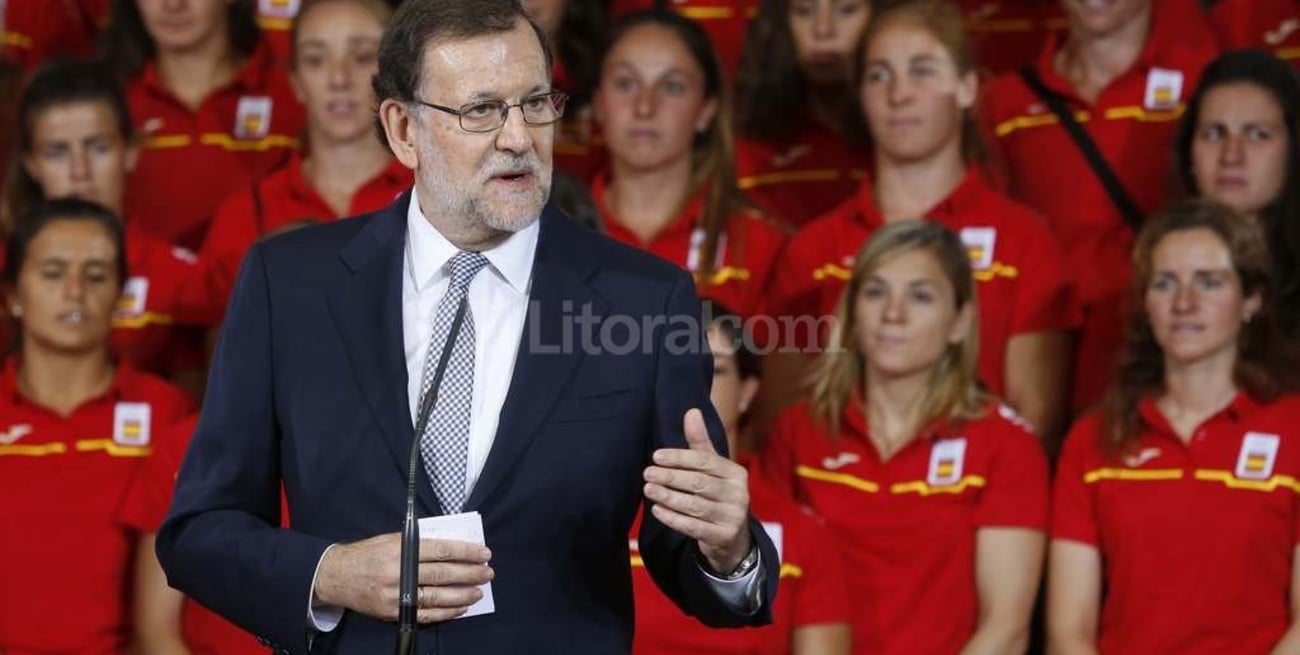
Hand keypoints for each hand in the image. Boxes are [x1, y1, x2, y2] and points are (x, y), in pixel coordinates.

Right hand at [314, 532, 492, 622]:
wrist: (336, 576)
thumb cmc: (367, 554)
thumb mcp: (391, 539)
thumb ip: (418, 543)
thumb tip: (451, 548)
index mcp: (400, 549)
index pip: (440, 550)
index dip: (465, 552)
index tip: (483, 552)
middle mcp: (398, 572)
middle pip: (443, 574)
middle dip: (470, 573)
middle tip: (488, 572)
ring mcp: (396, 595)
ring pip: (437, 597)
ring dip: (462, 595)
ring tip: (479, 591)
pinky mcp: (393, 612)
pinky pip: (425, 615)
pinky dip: (446, 612)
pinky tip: (460, 607)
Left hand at [643, 408, 752, 573]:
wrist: (733, 536)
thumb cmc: (717, 493)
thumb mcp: (713, 468)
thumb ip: (700, 442)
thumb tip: (691, 411)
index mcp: (736, 473)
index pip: (706, 462)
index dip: (680, 458)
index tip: (656, 456)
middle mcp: (739, 494)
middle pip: (699, 483)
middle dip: (671, 477)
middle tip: (647, 473)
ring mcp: (732, 517)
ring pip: (695, 506)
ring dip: (668, 497)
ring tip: (648, 490)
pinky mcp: (723, 537)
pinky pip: (693, 527)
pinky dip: (673, 518)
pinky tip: (657, 510)